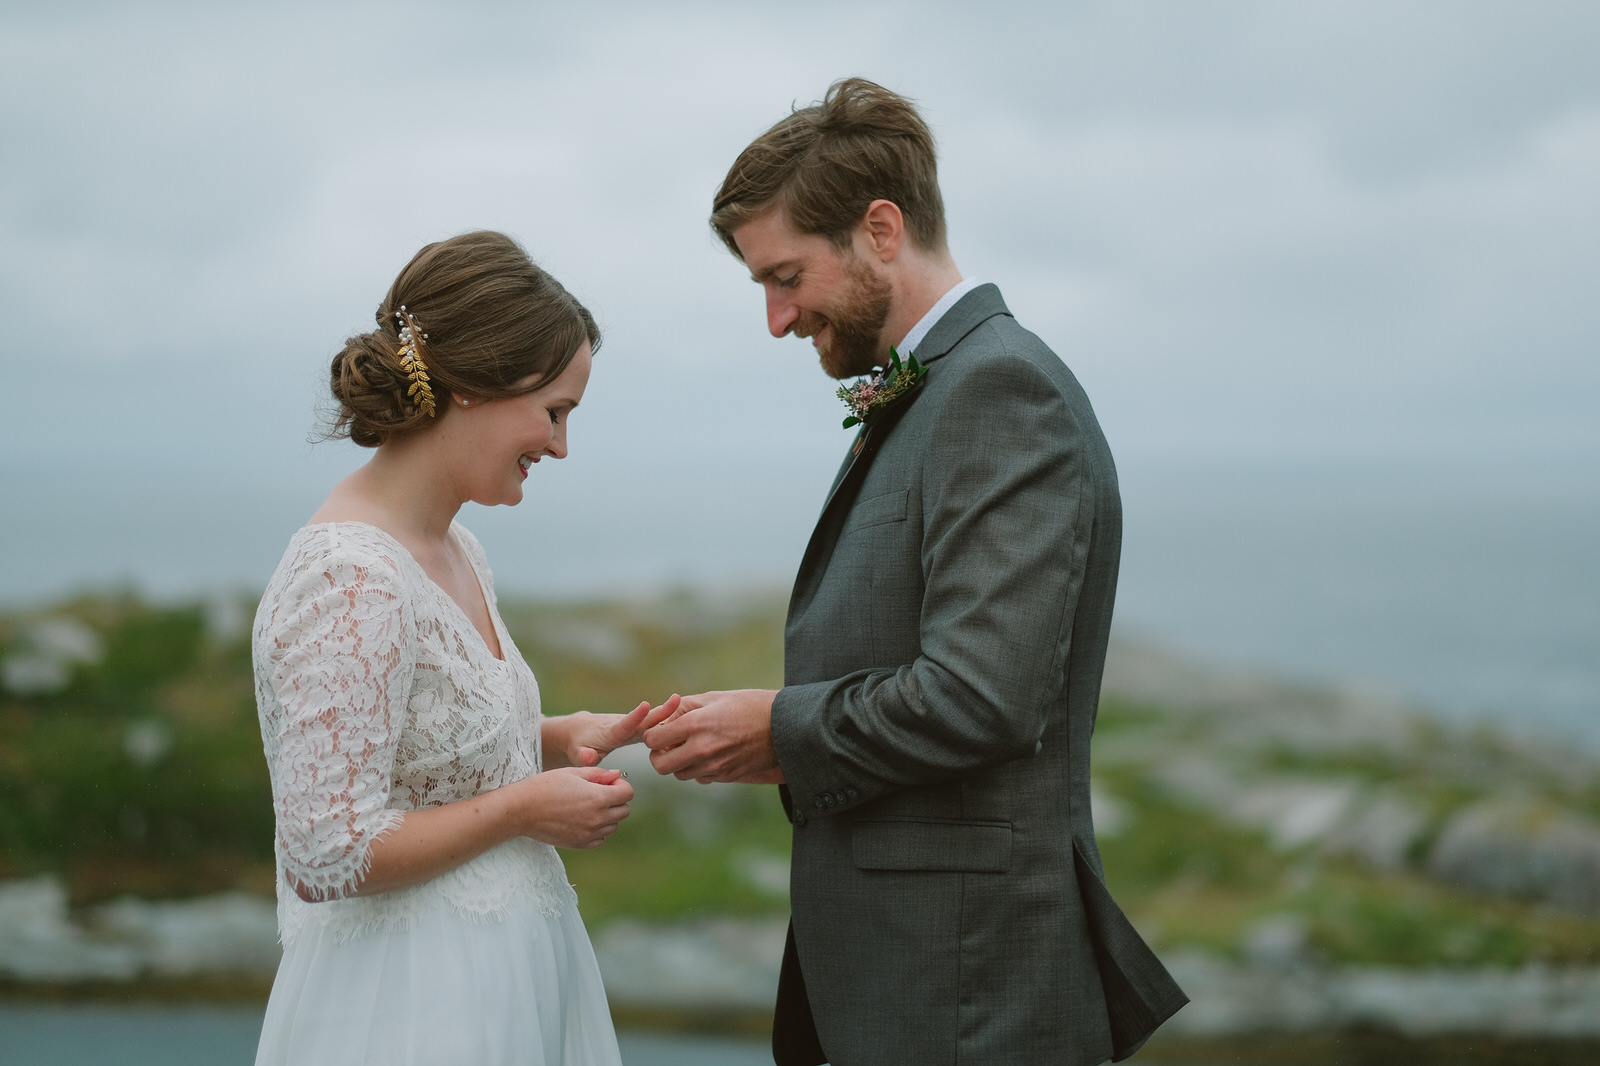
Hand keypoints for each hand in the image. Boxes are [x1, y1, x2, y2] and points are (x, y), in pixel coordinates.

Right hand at [510, 766, 633, 848]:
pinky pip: (600, 840)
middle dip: (616, 800)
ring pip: (613, 826)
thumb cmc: (545, 786)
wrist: (521, 810)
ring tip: (588, 806)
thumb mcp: (573, 773)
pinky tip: (584, 820)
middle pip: (624, 811)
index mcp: (598, 798)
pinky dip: (598, 831)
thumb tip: (617, 775)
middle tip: (598, 793)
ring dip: (608, 816)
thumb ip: (599, 774)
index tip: (607, 782)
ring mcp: (589, 834)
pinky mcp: (579, 844)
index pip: (628, 793)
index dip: (620, 784)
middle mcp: (597, 819)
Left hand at [553, 695, 681, 767]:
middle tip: (678, 699)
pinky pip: (658, 725)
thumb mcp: (578, 753)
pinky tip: (690, 724)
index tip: (645, 705)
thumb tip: (588, 757)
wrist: (581, 731)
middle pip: (647, 719)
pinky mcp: (641, 729)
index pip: (625, 724)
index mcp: (612, 731)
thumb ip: (584, 756)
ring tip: (694, 709)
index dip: (635, 716)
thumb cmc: (578, 744)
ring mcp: (635, 726)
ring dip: (671, 715)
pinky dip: (672, 723)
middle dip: (661, 710)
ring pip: (656, 721)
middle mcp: (626, 725)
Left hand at [643, 689, 783, 783]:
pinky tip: (711, 753)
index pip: (653, 740)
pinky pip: (701, 778)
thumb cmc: (749, 706)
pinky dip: (699, 768)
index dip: (654, 734)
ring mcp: (715, 766)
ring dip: (680, 763)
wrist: (785, 726)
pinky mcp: (727, 776)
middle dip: (660, 755)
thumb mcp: (715, 698)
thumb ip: (683, 708)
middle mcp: (702, 749)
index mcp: (696, 724)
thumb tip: (661, 717)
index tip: (663, 729)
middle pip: (660, 766)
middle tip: (670, 744)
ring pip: (679, 774)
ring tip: (692, 747)